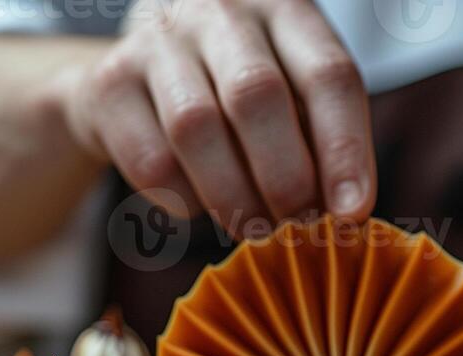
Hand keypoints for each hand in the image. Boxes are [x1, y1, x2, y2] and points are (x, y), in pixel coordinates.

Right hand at [63, 0, 375, 234]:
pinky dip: (183, 199)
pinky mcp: (109, 81)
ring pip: (197, 127)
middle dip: (285, 178)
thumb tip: (345, 214)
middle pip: (258, 96)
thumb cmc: (233, 94)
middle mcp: (221, 11)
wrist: (132, 76)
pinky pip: (151, 159)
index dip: (345, 150)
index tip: (352, 212)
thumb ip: (318, 139)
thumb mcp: (289, 95)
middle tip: (295, 226)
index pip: (328, 77)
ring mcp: (159, 40)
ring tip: (251, 226)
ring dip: (233, 196)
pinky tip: (198, 203)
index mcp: (284, 11)